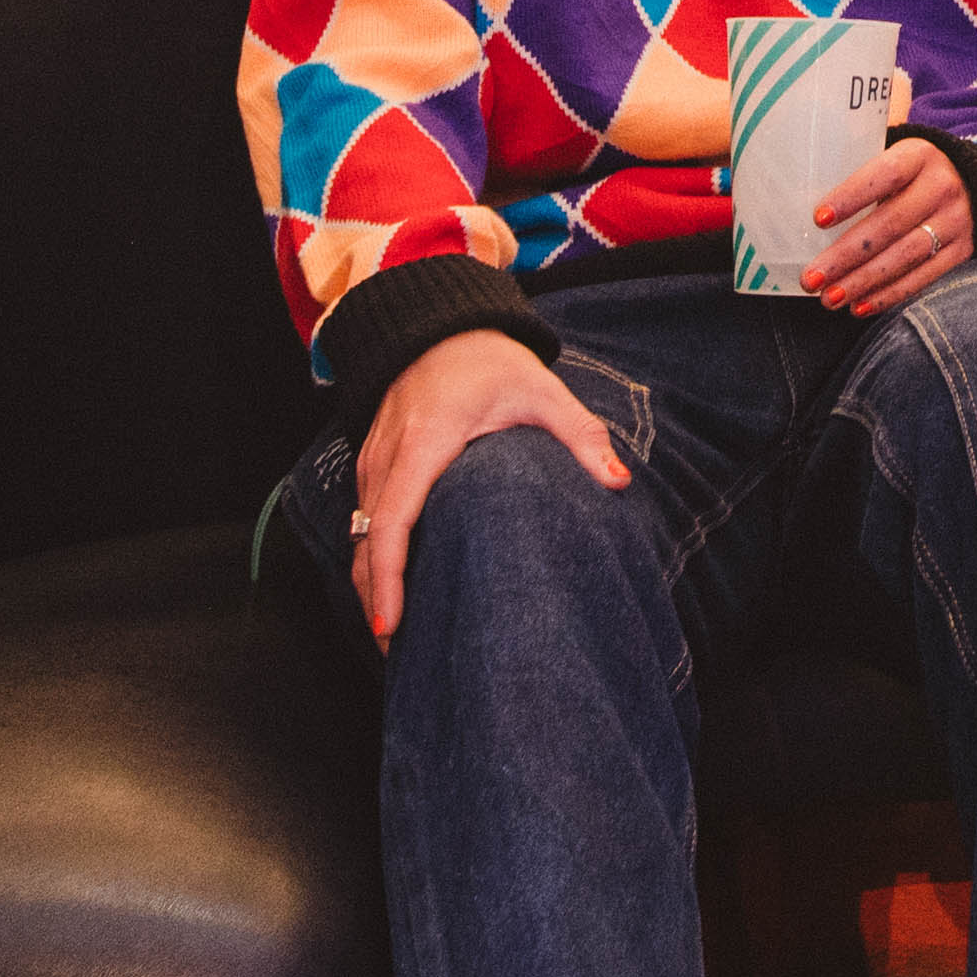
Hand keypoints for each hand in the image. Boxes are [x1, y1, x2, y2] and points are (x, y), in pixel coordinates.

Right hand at [352, 329, 626, 643]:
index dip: (387, 576)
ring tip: (394, 635)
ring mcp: (372, 457)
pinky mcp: (370, 461)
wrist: (439, 324)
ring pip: (357, 533)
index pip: (393, 518)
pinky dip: (368, 556)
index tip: (390, 624)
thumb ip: (580, 436)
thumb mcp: (541, 390)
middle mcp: (389, 453)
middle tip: (396, 652)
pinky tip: (390, 589)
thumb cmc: (489, 359)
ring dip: (369, 582)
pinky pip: (361, 517)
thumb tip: (619, 482)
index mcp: (426, 440)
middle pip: (366, 539)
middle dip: (374, 598)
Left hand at [806, 138, 975, 315]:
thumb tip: (795, 196)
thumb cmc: (910, 173)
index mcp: (918, 156)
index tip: (818, 219)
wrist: (971, 184)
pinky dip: (890, 295)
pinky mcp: (962, 250)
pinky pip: (924, 277)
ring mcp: (956, 221)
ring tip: (829, 297)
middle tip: (811, 277)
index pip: (884, 175)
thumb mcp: (892, 155)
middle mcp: (942, 186)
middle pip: (891, 223)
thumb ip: (857, 167)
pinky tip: (860, 306)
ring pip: (906, 255)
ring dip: (864, 281)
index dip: (851, 196)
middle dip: (846, 255)